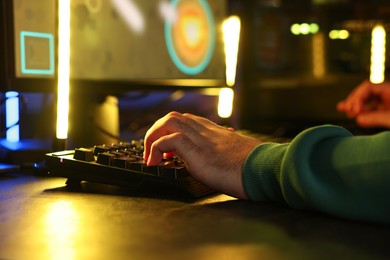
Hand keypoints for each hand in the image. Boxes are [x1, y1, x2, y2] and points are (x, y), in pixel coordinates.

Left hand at [143, 112, 262, 198]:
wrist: (264, 169)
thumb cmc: (255, 166)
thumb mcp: (239, 154)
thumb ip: (228, 151)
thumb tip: (226, 156)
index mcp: (215, 132)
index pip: (187, 121)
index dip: (171, 132)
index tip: (167, 151)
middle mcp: (206, 131)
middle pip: (174, 117)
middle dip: (157, 131)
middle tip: (153, 151)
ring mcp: (201, 138)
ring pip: (168, 121)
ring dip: (153, 137)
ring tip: (150, 156)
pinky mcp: (197, 150)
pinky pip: (168, 140)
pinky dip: (156, 149)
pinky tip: (156, 163)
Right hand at [337, 80, 389, 127]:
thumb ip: (376, 118)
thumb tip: (358, 119)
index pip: (368, 87)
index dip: (358, 97)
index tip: (355, 110)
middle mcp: (387, 94)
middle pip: (365, 92)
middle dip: (353, 100)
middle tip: (346, 109)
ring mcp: (387, 102)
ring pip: (366, 100)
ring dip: (354, 105)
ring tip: (343, 109)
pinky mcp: (386, 111)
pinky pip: (370, 108)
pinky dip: (361, 112)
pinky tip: (352, 114)